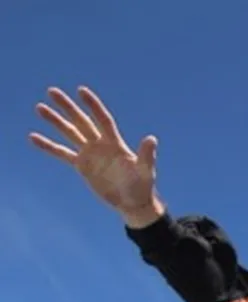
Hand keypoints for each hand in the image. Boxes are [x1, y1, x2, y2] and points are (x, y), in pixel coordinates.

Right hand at [29, 86, 162, 225]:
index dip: (93, 106)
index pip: (102, 120)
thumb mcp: (145, 171)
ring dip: (55, 121)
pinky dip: (49, 146)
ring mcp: (90, 154)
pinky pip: (62, 153)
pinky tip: (33, 137)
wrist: (133, 202)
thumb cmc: (142, 186)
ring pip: (70, 133)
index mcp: (115, 143)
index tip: (81, 91)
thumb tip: (152, 138)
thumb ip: (146, 155)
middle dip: (68, 107)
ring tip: (39, 107)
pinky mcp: (82, 166)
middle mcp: (100, 144)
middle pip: (82, 121)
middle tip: (51, 91)